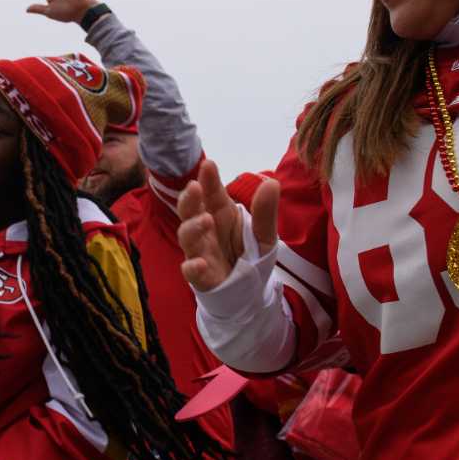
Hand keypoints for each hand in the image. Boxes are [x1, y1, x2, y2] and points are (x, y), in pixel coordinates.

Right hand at [177, 159, 278, 290]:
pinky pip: (190, 271)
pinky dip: (192, 267)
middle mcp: (206, 231)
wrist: (249, 294)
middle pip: (190, 211)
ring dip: (192, 228)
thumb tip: (271, 182)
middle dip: (189, 199)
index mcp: (221, 215)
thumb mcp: (265, 235)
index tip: (208, 165)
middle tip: (194, 187)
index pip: (212, 194)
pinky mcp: (201, 277)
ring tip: (205, 220)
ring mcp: (201, 252)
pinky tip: (199, 263)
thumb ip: (265, 212)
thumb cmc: (251, 257)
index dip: (209, 180)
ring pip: (187, 237)